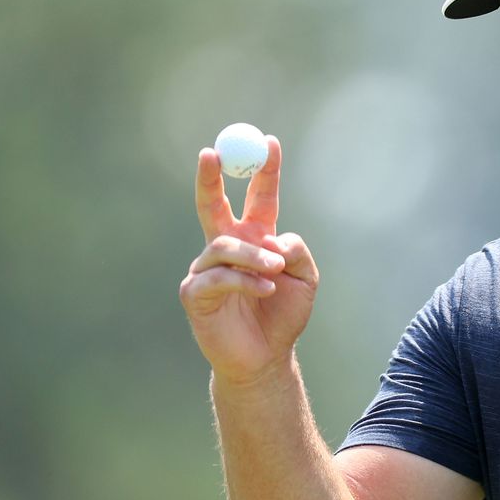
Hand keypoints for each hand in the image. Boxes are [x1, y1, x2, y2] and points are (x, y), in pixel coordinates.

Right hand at [179, 137, 318, 384]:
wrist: (266, 357)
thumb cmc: (284, 315)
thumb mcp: (305, 278)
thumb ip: (296, 250)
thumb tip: (275, 237)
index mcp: (255, 238)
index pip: (257, 198)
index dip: (263, 171)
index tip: (269, 142)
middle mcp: (227, 248)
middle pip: (212, 205)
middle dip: (210, 176)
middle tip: (211, 152)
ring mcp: (207, 268)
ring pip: (225, 245)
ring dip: (254, 255)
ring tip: (275, 270)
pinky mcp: (194, 292)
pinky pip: (218, 276)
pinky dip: (245, 281)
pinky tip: (263, 290)